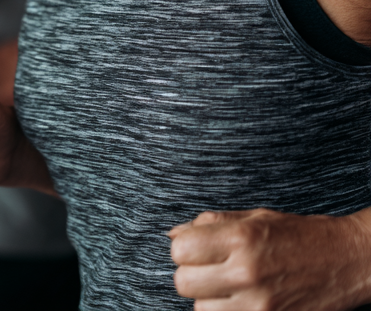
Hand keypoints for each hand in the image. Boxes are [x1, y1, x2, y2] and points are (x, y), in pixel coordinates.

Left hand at [170, 207, 370, 309]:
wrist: (345, 262)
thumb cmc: (298, 235)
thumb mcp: (253, 217)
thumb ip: (210, 224)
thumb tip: (173, 234)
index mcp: (240, 238)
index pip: (180, 250)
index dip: (183, 249)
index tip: (196, 248)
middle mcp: (247, 272)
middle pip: (184, 283)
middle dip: (191, 274)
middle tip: (208, 268)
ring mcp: (259, 304)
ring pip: (201, 310)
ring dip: (208, 299)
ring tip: (226, 286)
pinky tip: (238, 301)